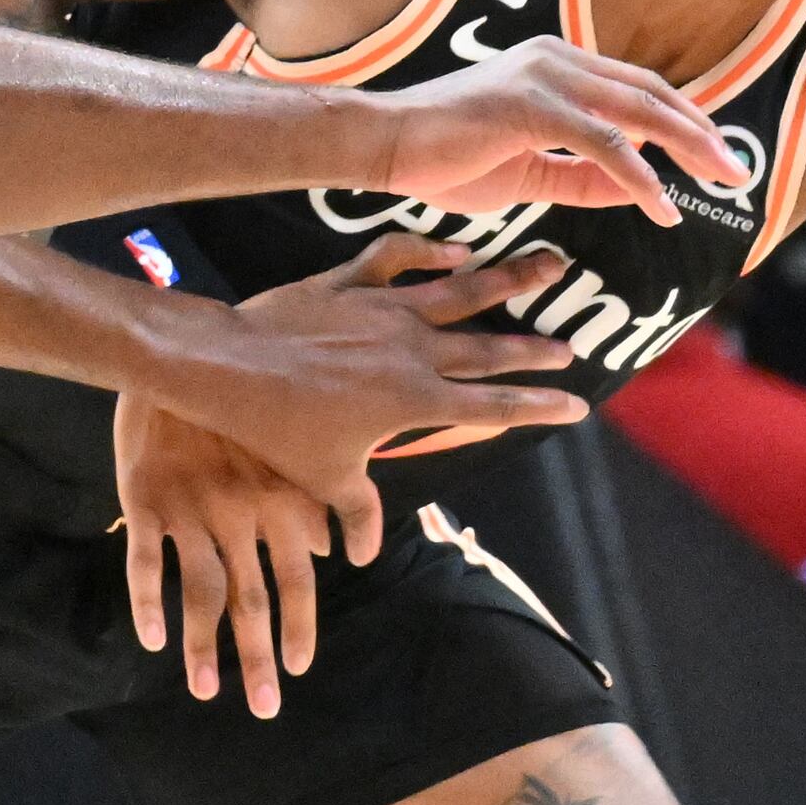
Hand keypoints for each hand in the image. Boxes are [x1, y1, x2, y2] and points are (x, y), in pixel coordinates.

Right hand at [116, 397, 337, 716]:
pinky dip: (147, 601)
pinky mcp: (144, 501)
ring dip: (202, 646)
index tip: (299, 667)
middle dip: (257, 656)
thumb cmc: (246, 396)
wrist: (177, 352)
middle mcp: (239, 513)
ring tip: (207, 691)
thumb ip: (313, 497)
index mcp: (279, 499)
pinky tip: (151, 639)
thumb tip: (328, 552)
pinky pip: (144, 561)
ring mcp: (189, 511)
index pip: (296, 578)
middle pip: (250, 599)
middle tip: (264, 706)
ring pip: (198, 591)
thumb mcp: (291, 439)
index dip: (298, 626)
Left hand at [141, 236, 589, 561]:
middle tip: (571, 347)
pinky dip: (428, 248)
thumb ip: (356, 511)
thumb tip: (366, 556)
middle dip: (535, 350)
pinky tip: (457, 248)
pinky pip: (396, 258)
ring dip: (511, 279)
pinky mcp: (349, 283)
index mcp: (415, 400)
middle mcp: (412, 351)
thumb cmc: (276, 429)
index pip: (492, 407)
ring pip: (461, 290)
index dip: (538, 406)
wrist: (228, 369)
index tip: (577, 405)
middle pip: (489, 349)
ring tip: (553, 264)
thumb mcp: (324, 476)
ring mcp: (383, 311)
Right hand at [372, 38, 748, 225]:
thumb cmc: (444, 158)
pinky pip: (605, 145)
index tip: (714, 154)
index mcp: (556, 67)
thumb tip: (635, 188)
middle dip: (701, 133)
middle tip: (737, 171)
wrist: (385, 144)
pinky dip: (640, 177)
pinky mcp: (533, 107)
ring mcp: (547, 79)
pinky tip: (663, 206)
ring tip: (721, 181)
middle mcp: (558, 61)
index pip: (637, 89)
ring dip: (689, 149)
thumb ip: (580, 177)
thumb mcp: (528, 172)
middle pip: (651, 94)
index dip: (681, 120)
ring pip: (639, 113)